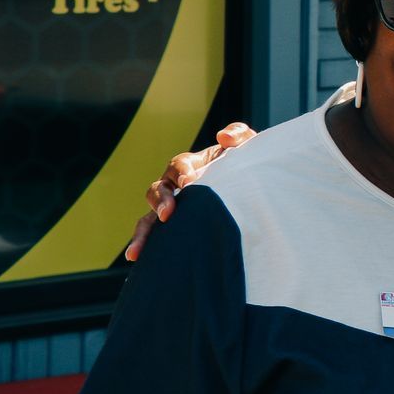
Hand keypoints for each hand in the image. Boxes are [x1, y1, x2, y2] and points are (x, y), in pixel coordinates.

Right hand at [122, 123, 255, 261]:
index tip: (190, 182)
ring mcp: (174, 210)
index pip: (179, 165)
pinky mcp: (177, 229)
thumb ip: (238, 135)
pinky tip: (136, 259)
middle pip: (158, 189)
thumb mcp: (247, 146)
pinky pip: (156, 238)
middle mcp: (176, 187)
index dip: (182, 172)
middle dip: (161, 200)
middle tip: (169, 213)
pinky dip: (144, 245)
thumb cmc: (247, 164)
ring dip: (144, 231)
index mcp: (192, 165)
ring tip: (138, 249)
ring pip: (150, 218)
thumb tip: (223, 137)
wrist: (256, 188)